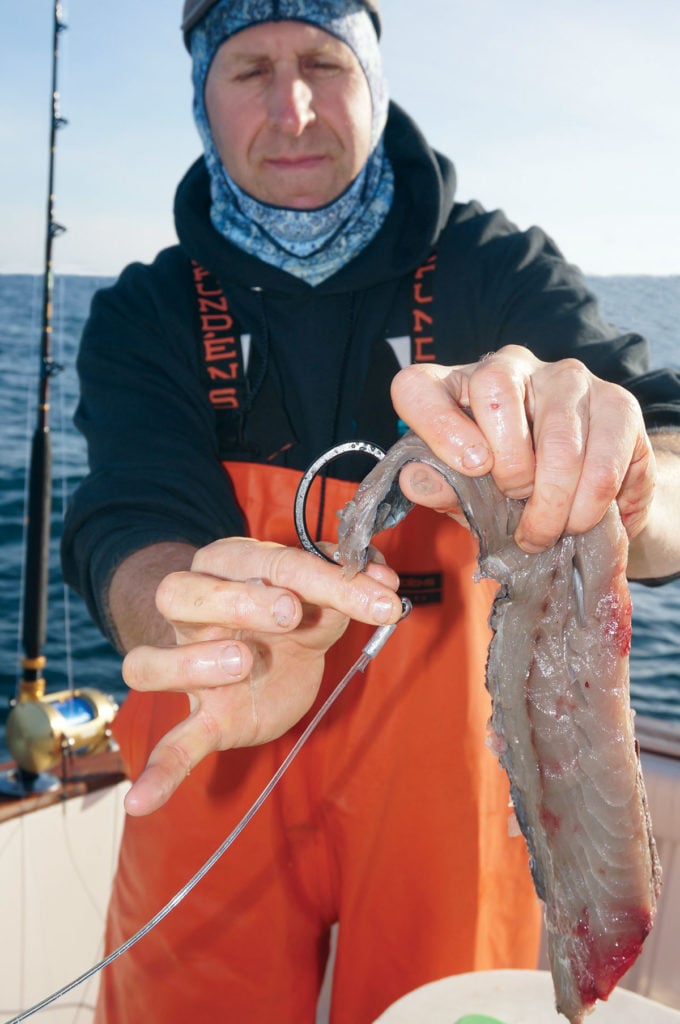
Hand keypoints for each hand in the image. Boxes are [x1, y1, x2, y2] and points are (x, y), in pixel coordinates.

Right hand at [121, 537, 400, 814]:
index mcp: (230, 565)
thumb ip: (352, 583)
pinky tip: (142, 801)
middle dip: (238, 600)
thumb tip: (385, 576)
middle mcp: (194, 610)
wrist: (270, 660)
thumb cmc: (293, 615)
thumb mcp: (326, 594)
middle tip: (290, 613)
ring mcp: (189, 665)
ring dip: (192, 664)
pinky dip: (158, 772)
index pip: (271, 563)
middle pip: (181, 593)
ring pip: (149, 662)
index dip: (327, 580)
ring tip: (242, 664)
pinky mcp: (203, 717)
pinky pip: (171, 744)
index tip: (378, 598)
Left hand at [391, 345, 654, 551]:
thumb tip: (416, 481)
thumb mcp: (467, 495)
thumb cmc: (508, 488)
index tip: (469, 468)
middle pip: (495, 392)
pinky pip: (603, 462)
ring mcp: (566, 378)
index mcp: (453, 387)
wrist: (583, 494)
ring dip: (551, 503)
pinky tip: (578, 520)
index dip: (435, 425)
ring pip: (558, 439)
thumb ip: (442, 487)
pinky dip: (588, 505)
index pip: (416, 387)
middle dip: (508, 467)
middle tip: (516, 504)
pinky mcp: (617, 402)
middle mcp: (507, 366)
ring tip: (545, 532)